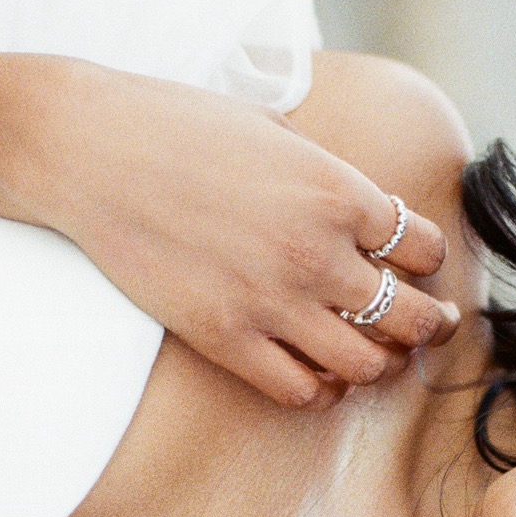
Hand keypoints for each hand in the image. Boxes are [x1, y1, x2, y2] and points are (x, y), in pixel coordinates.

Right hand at [11, 59, 457, 408]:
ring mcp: (272, 301)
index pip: (424, 248)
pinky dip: (320, 389)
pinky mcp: (225, 338)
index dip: (425, 260)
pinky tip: (315, 371)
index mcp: (339, 190)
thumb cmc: (178, 125)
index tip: (414, 263)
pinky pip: (301, 391)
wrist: (89, 148)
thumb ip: (327, 174)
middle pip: (411, 317)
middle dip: (426, 324)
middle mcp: (318, 252)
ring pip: (367, 366)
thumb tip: (361, 206)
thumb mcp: (275, 129)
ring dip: (378, 363)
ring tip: (371, 352)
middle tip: (425, 324)